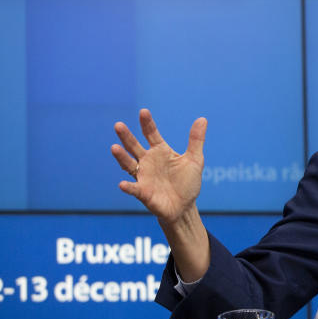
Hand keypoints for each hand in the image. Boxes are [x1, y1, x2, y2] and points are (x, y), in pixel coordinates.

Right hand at [111, 109, 206, 225]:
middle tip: (118, 125)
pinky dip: (128, 187)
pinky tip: (122, 184)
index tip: (144, 112)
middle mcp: (148, 161)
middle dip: (126, 136)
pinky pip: (133, 189)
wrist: (184, 206)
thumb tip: (203, 119)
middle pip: (134, 146)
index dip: (147, 124)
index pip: (151, 134)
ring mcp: (143, 176)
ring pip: (128, 164)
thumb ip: (196, 140)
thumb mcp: (194, 160)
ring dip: (121, 157)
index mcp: (160, 151)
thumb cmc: (187, 182)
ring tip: (114, 148)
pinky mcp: (143, 192)